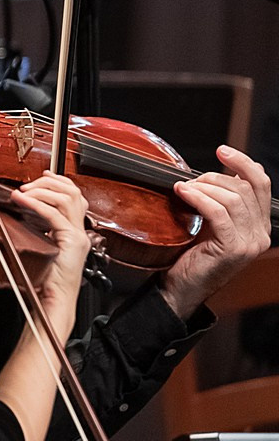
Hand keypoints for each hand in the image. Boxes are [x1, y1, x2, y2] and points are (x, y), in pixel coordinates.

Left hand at [10, 172, 90, 333]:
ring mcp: (78, 236)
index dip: (59, 183)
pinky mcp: (71, 242)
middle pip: (73, 193)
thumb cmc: (43, 280)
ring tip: (24, 191)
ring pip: (68, 199)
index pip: (73, 197)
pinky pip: (54, 215)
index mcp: (74, 232)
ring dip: (43, 191)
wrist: (53, 300)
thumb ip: (36, 231)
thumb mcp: (39, 248)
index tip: (42, 176)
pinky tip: (22, 200)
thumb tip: (20, 213)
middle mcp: (79, 231)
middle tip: (29, 184)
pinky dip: (36, 204)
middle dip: (50, 184)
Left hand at [158, 145, 272, 318]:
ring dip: (204, 187)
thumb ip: (221, 203)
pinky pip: (218, 213)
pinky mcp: (232, 249)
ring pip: (233, 199)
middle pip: (246, 188)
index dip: (243, 163)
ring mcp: (248, 243)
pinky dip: (199, 198)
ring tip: (184, 187)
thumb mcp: (210, 225)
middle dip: (215, 176)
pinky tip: (183, 193)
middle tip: (191, 179)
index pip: (261, 185)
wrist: (179, 290)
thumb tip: (218, 173)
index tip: (222, 150)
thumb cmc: (190, 257)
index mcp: (259, 226)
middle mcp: (260, 235)